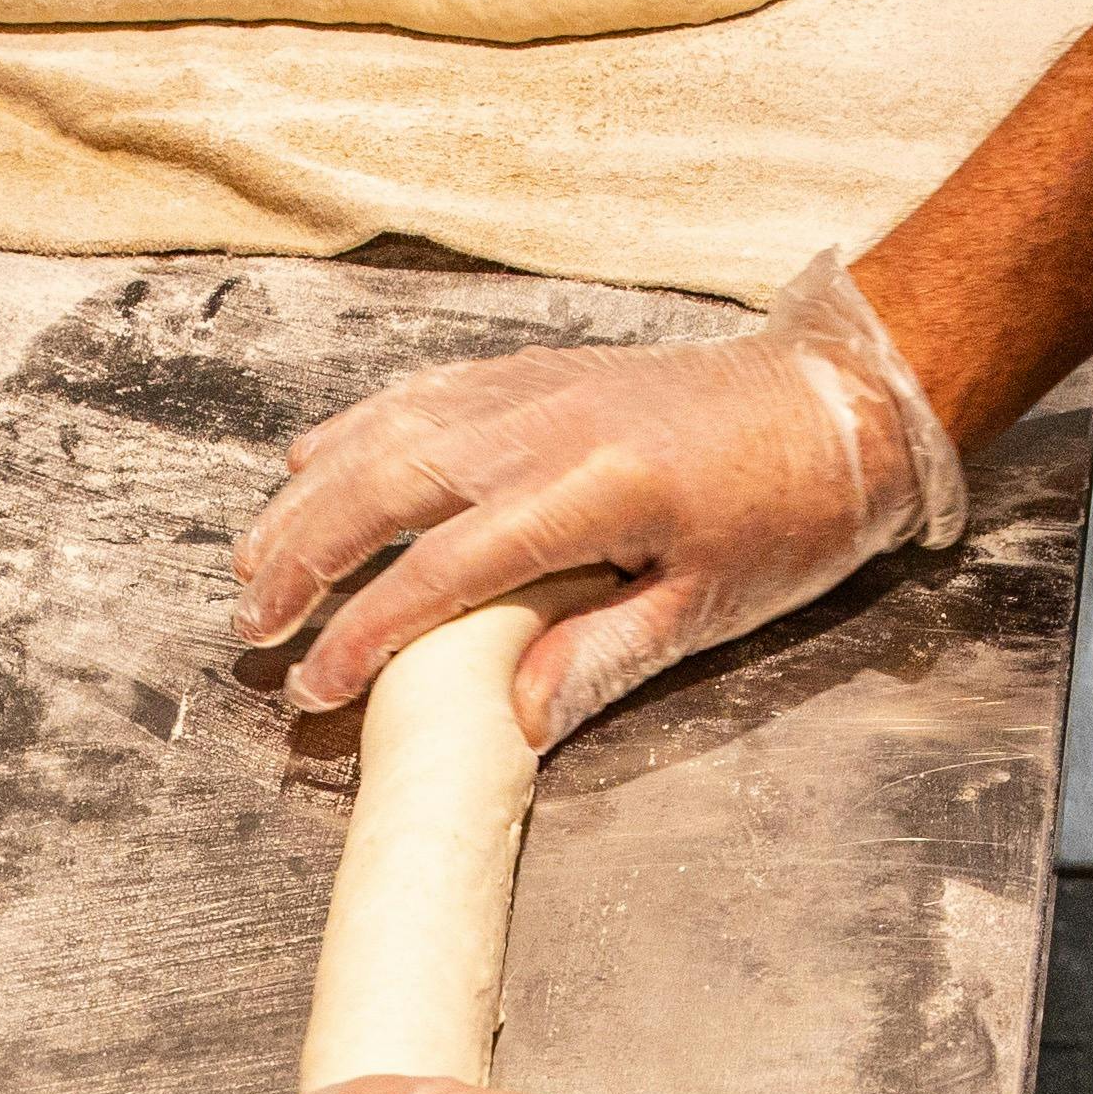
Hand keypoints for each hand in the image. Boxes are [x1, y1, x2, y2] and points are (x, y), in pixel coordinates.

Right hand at [231, 250, 966, 745]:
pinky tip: (313, 466)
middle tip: (253, 628)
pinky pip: (420, 395)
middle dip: (304, 560)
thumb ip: (603, 657)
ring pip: (385, 434)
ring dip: (310, 500)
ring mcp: (532, 388)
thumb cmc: (792, 508)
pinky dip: (355, 432)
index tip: (318, 688)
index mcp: (592, 490)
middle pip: (385, 487)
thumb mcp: (713, 606)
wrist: (839, 398)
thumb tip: (512, 723)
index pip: (444, 569)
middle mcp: (543, 425)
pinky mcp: (534, 371)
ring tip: (254, 562)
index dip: (367, 633)